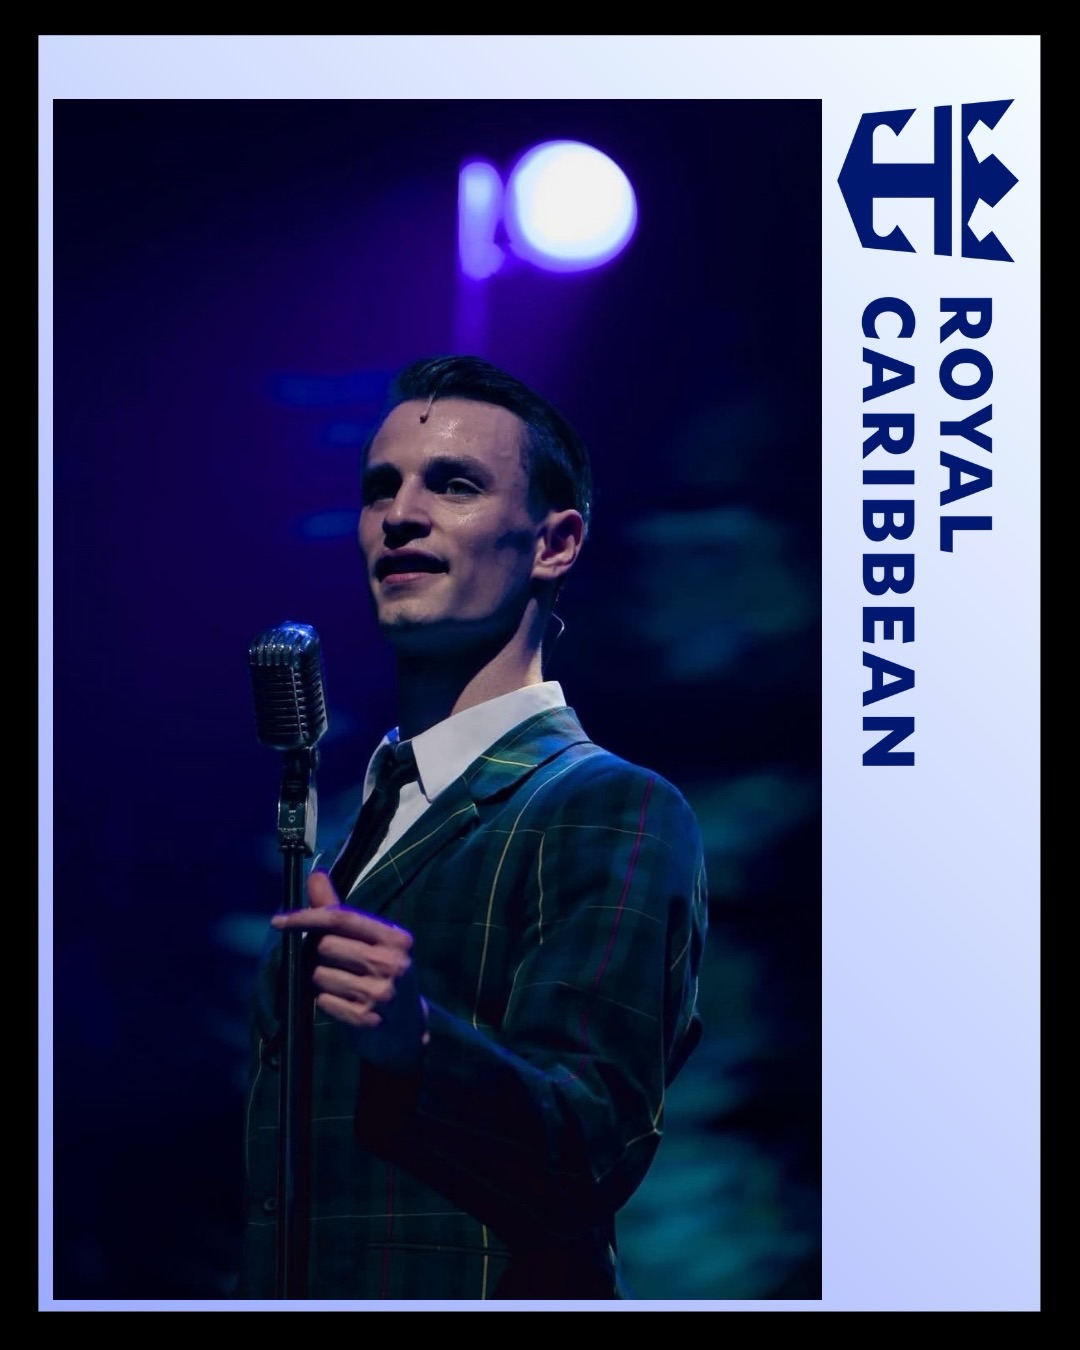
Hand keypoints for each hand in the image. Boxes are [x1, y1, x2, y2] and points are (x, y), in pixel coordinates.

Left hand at [271, 869, 429, 1066]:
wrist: (407, 1029)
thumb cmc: (382, 975)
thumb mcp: (371, 942)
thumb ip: (339, 910)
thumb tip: (316, 875)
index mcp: (395, 938)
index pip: (341, 917)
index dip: (306, 916)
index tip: (278, 921)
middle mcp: (391, 963)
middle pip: (326, 946)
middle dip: (318, 955)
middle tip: (335, 964)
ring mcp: (380, 993)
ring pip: (320, 975)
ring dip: (321, 980)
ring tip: (343, 986)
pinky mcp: (366, 1019)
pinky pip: (323, 1001)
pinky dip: (326, 1001)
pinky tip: (344, 1004)